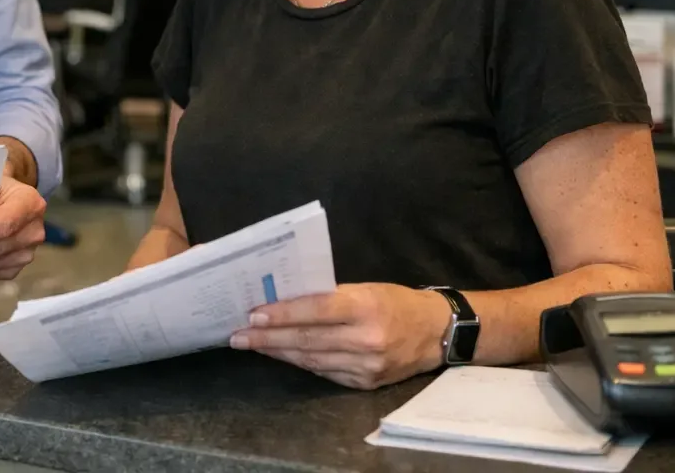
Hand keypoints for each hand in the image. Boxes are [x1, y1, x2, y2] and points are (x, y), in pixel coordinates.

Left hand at [229, 283, 451, 389]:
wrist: (436, 333)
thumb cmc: (395, 302)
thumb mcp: (366, 289)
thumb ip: (329, 295)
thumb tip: (285, 297)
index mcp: (365, 308)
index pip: (315, 310)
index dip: (282, 313)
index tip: (253, 314)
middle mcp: (366, 340)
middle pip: (307, 340)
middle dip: (267, 338)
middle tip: (238, 335)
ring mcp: (365, 366)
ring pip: (311, 360)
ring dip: (277, 352)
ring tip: (251, 344)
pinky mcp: (364, 384)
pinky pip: (323, 373)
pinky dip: (300, 363)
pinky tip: (281, 355)